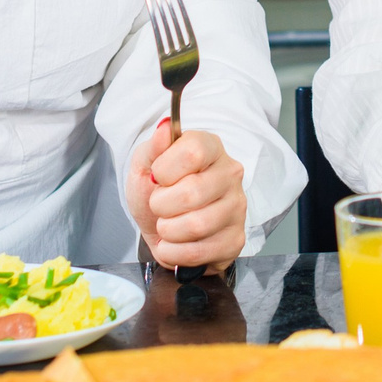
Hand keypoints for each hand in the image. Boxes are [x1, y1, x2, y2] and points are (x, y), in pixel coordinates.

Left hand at [125, 118, 247, 271]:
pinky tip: (174, 244)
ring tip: (167, 225)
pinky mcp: (235, 240)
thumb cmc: (154, 191)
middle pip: (192, 193)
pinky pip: (199, 252)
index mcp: (211, 147)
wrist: (158, 224)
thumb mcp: (144, 164)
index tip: (157, 177)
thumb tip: (165, 128)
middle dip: (161, 205)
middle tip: (159, 206)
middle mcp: (230, 174)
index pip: (193, 152)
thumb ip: (154, 147)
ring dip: (167, 231)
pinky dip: (174, 253)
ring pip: (197, 225)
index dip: (165, 169)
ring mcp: (237, 208)